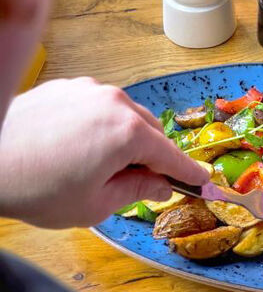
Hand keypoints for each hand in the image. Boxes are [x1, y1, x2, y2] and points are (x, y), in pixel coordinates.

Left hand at [0, 77, 208, 227]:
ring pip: (124, 116)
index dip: (188, 173)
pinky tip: (77, 148)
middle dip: (150, 157)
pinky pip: (97, 106)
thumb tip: (159, 185)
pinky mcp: (67, 87)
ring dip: (123, 139)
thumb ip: (137, 191)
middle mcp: (113, 102)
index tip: (200, 181)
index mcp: (127, 133)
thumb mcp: (95, 204)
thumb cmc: (33, 187)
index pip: (171, 155)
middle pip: (149, 132)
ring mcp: (88, 90)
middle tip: (141, 184)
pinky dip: (99, 126)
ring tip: (97, 167)